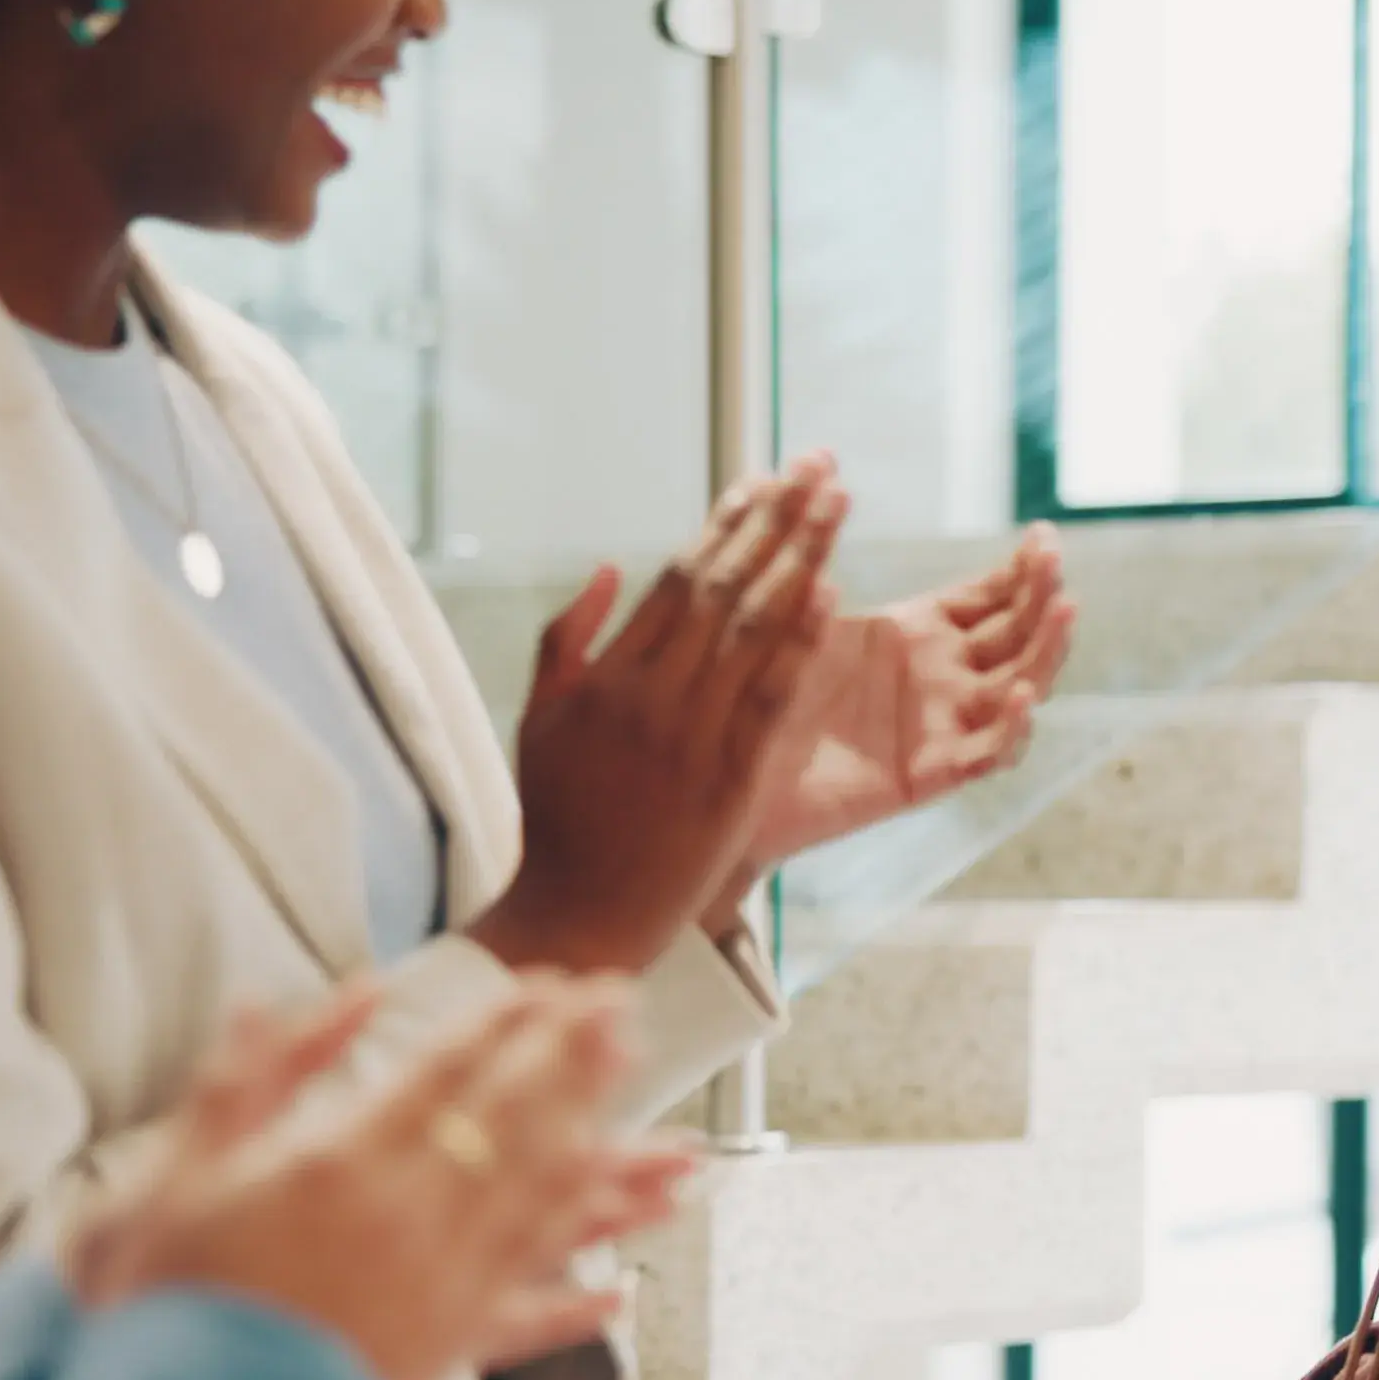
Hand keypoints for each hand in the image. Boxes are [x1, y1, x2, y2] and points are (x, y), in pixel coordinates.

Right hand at [66, 980, 702, 1379]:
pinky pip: (529, 1323)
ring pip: (548, 1214)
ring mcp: (439, 1289)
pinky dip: (579, 1308)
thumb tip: (282, 1000)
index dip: (510, 1023)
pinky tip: (624, 1294)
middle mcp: (411, 1219)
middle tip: (626, 1012)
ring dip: (616, 1173)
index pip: (450, 1071)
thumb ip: (245, 1079)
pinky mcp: (441, 1356)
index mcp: (343, 1164)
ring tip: (673, 1143)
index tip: (556, 984)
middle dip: (577, 1063)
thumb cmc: (161, 1299)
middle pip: (518, 1123)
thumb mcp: (179, 1172)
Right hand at [473, 459, 847, 974]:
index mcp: (606, 675)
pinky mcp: (729, 779)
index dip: (727, 522)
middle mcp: (649, 695)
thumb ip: (568, 641)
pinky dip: (800, 642)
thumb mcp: (540, 720)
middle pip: (724, 587)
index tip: (765, 478)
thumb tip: (608, 568)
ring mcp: (691, 736)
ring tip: (837, 505)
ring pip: (753, 630)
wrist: (580, 911)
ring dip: (801, 558)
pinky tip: (831, 592)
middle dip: (777, 520)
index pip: (679, 578)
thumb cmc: (560, 815)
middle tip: (820, 468)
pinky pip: (771, 697)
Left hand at [736, 523, 1077, 871]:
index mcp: (917, 633)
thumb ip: (815, 566)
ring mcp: (942, 726)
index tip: (1043, 536)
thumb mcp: (792, 618)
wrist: (731, 773)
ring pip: (1018, 687)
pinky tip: (1022, 695)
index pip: (990, 597)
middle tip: (1056, 561)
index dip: (1021, 571)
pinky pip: (984, 755)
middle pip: (1017, 635)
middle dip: (1042, 597)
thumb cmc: (757, 693)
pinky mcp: (928, 774)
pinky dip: (1010, 728)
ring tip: (1064, 610)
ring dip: (1047, 651)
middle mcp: (942, 678)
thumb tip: (821, 489)